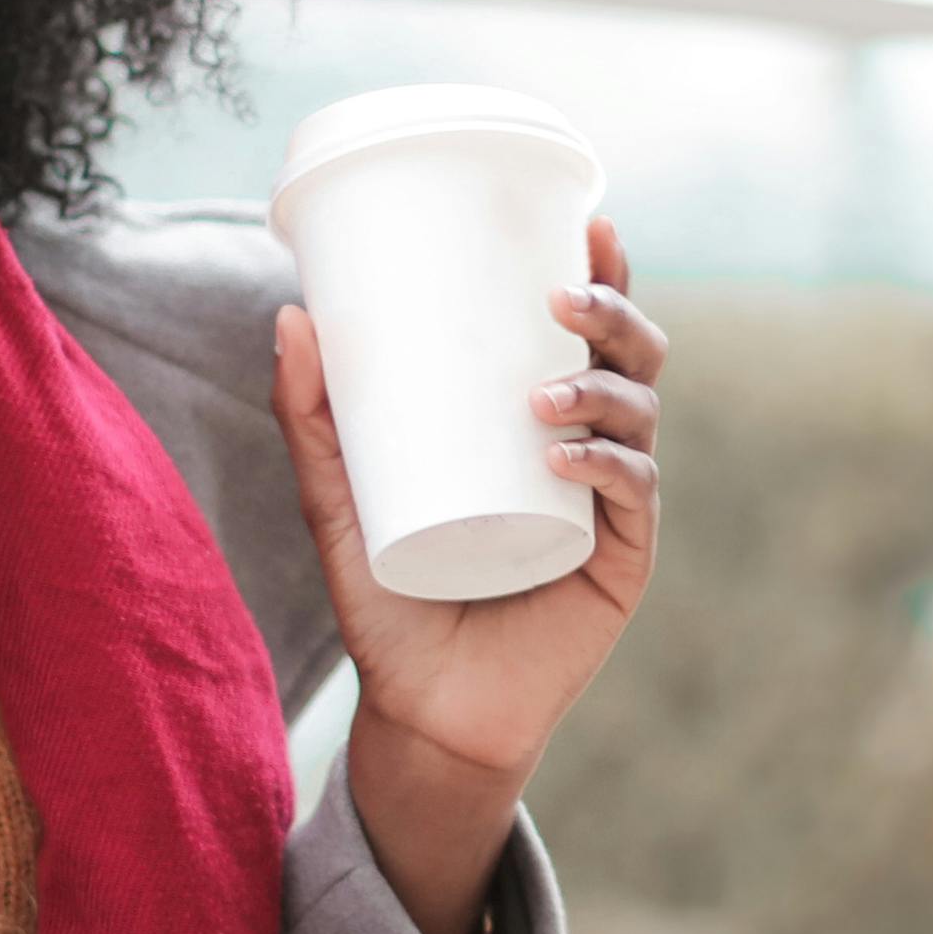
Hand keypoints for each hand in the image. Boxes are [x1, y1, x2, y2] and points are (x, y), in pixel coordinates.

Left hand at [276, 218, 663, 933]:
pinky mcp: (620, 565)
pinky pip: (632, 498)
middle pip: (635, 358)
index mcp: (541, 420)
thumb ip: (311, 418)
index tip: (584, 222)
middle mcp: (590, 452)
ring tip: (539, 393)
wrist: (422, 710)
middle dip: (614, 312)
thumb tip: (291, 315)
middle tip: (559, 299)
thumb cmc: (391, 599)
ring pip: (641, 417)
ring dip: (601, 388)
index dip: (603, 272)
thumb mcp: (339, 499)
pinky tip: (568, 457)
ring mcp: (612, 508)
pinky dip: (607, 466)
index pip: (587, 332)